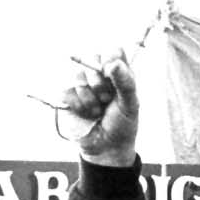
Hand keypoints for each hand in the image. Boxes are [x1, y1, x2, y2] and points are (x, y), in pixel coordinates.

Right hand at [61, 51, 138, 165]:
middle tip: (107, 99)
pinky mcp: (68, 96)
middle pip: (93, 59)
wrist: (106, 148)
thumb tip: (113, 62)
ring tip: (98, 110)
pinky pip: (68, 91)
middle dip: (100, 82)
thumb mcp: (130, 104)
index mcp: (119, 75)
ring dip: (90, 97)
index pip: (114, 51)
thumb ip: (125, 82)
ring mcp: (83, 85)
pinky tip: (87, 114)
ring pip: (79, 76)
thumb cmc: (122, 125)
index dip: (111, 56)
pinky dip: (80, 105)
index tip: (111, 69)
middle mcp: (100, 76)